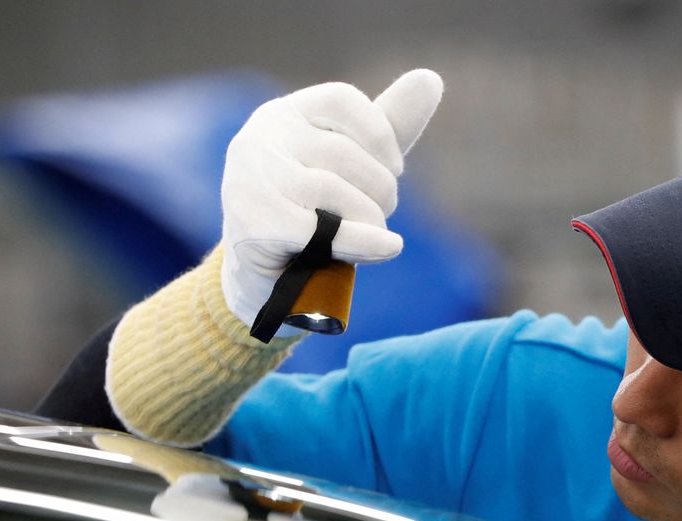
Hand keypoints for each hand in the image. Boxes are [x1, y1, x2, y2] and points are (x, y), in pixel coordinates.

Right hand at [220, 69, 443, 330]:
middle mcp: (260, 138)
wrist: (266, 281)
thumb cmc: (316, 217)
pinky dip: (365, 241)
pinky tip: (387, 247)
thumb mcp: (355, 168)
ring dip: (371, 219)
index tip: (395, 168)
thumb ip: (389, 126)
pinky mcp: (254, 223)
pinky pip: (323, 229)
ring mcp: (250, 180)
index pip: (342, 101)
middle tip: (382, 213)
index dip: (381, 134)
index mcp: (284, 115)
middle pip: (343, 153)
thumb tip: (431, 78)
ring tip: (375, 233)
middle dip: (380, 188)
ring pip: (333, 191)